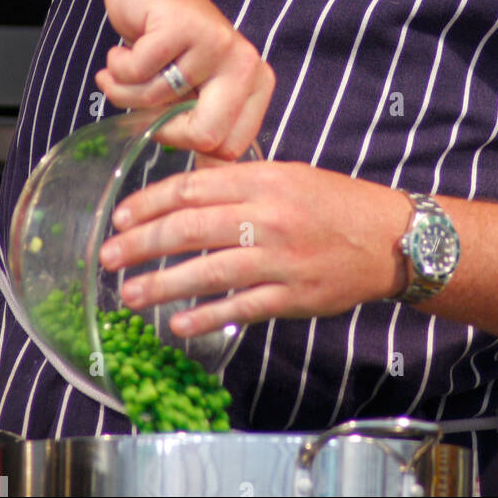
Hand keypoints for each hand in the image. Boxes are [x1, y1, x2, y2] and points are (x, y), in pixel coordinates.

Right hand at [94, 0, 274, 160]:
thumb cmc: (167, 45)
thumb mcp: (195, 93)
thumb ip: (206, 131)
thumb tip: (207, 186)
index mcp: (256, 84)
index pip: (228, 150)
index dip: (189, 144)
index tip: (171, 118)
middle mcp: (247, 63)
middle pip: (204, 136)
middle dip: (162, 127)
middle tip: (150, 97)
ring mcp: (218, 42)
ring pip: (159, 105)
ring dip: (128, 90)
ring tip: (134, 64)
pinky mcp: (183, 27)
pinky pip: (136, 75)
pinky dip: (117, 67)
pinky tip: (125, 48)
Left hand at [98, 160, 410, 333]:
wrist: (390, 238)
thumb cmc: (335, 203)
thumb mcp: (289, 175)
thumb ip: (241, 182)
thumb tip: (185, 192)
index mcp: (265, 180)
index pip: (193, 187)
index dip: (150, 203)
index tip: (121, 216)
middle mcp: (269, 216)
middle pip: (191, 228)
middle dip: (141, 243)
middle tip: (107, 255)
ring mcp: (280, 259)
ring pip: (208, 272)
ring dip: (161, 284)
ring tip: (128, 295)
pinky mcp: (291, 296)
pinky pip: (239, 306)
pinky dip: (204, 315)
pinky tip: (176, 322)